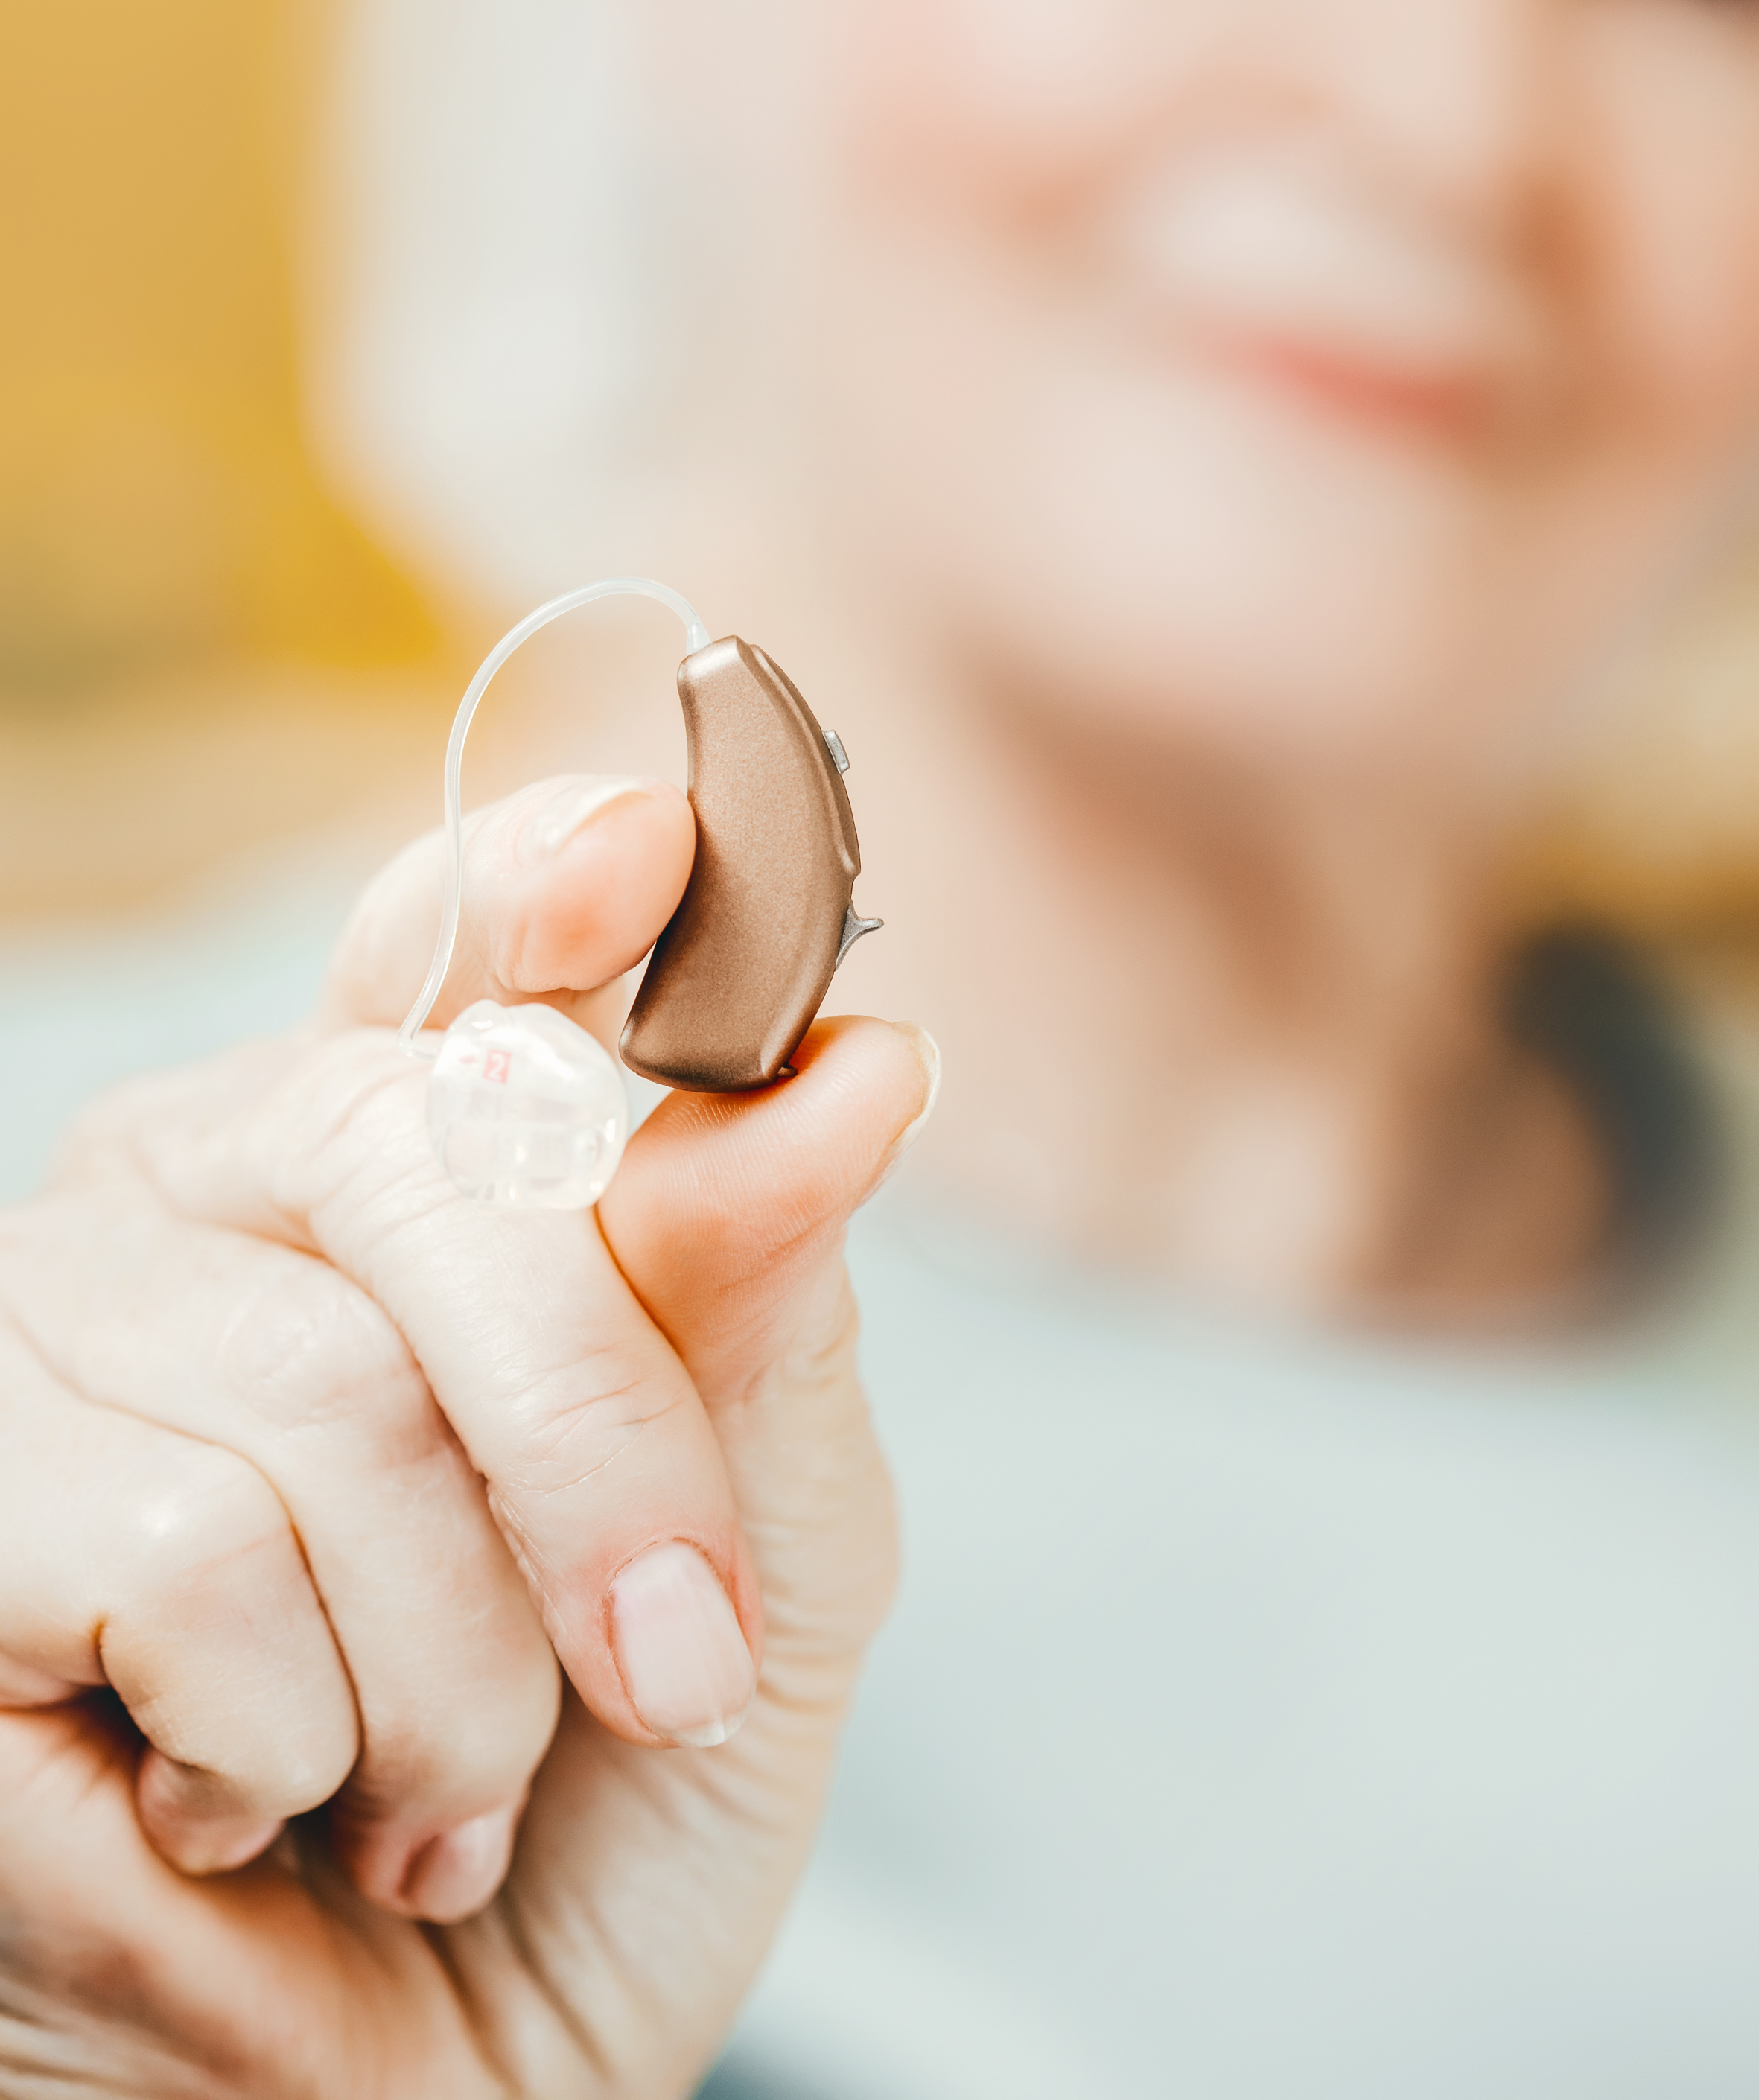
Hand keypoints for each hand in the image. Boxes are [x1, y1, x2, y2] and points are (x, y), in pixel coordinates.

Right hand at [0, 775, 931, 2098]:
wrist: (429, 2096)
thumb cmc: (603, 1808)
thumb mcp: (759, 1562)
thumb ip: (771, 1315)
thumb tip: (853, 1064)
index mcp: (406, 1165)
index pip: (453, 945)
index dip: (539, 881)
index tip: (652, 850)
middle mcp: (208, 1191)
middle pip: (431, 1155)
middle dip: (596, 1440)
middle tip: (668, 1657)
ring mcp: (53, 1324)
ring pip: (323, 1398)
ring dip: (453, 1672)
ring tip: (427, 1790)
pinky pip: (177, 1551)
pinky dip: (291, 1744)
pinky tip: (249, 1811)